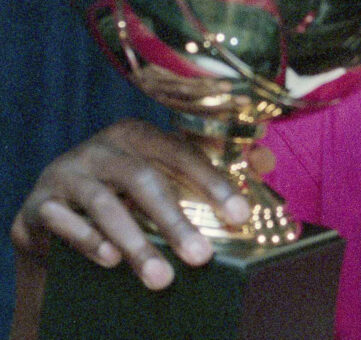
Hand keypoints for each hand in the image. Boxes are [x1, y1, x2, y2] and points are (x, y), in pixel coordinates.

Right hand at [10, 119, 250, 289]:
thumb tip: (266, 160)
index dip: (213, 183)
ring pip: (104, 205)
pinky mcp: (40, 204)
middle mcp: (103, 148)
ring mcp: (69, 174)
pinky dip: (87, 240)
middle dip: (175, 221)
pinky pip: (62, 220)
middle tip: (202, 258)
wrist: (53, 211)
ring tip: (161, 277)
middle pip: (144, 180)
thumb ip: (210, 170)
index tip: (240, 214)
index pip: (183, 155)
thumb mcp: (161, 175)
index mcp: (140, 136)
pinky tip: (110, 260)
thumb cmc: (122, 192)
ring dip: (136, 244)